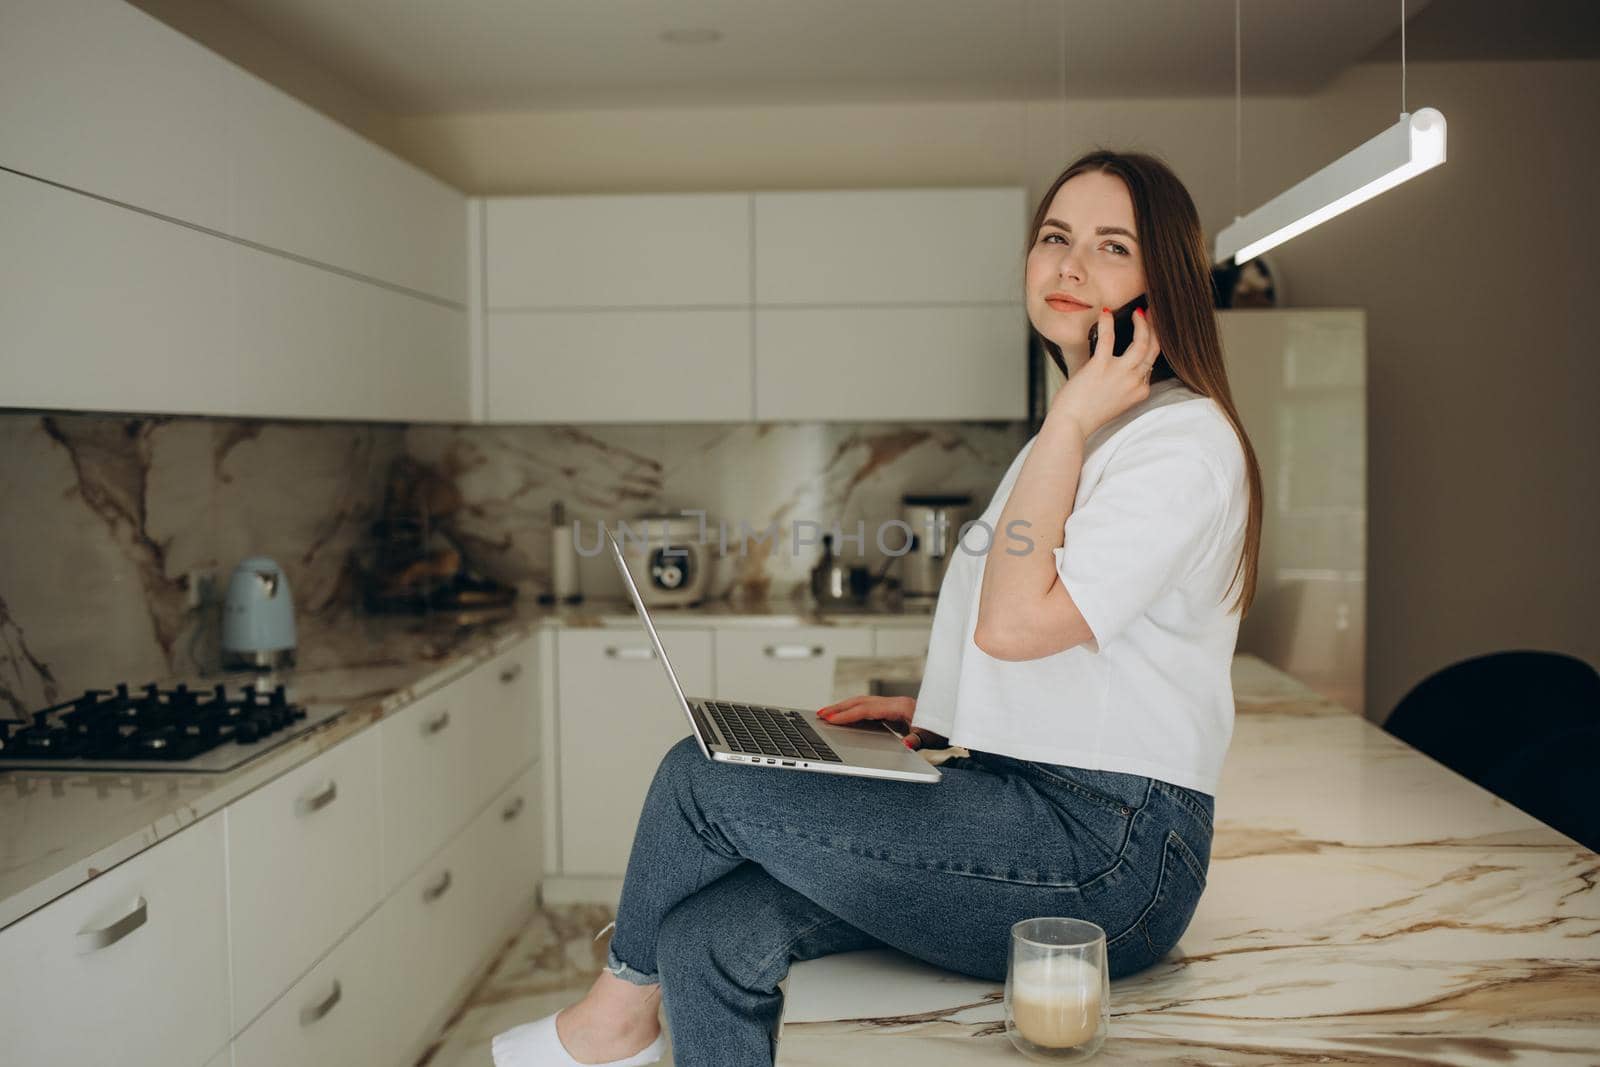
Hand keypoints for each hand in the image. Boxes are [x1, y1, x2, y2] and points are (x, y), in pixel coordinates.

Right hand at [815, 695, 949, 749]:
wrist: (955, 721)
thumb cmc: (943, 731)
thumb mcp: (932, 738)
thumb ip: (918, 742)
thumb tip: (906, 745)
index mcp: (901, 707)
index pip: (867, 709)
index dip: (847, 714)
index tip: (830, 718)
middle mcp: (896, 703)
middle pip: (862, 702)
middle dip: (840, 708)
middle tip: (820, 714)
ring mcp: (895, 705)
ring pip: (864, 703)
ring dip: (845, 708)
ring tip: (827, 714)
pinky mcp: (895, 710)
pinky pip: (870, 707)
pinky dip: (855, 711)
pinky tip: (847, 717)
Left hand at [1049, 305, 1161, 441]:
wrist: (1071, 424)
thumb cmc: (1086, 414)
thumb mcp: (1113, 401)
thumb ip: (1120, 384)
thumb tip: (1115, 365)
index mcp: (1139, 392)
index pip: (1150, 366)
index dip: (1149, 348)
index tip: (1146, 334)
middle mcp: (1135, 382)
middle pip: (1154, 350)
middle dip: (1156, 329)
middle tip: (1152, 314)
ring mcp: (1120, 374)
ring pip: (1142, 343)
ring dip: (1143, 325)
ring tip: (1138, 312)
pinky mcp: (1100, 367)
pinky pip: (1109, 338)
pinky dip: (1107, 323)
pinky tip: (1105, 312)